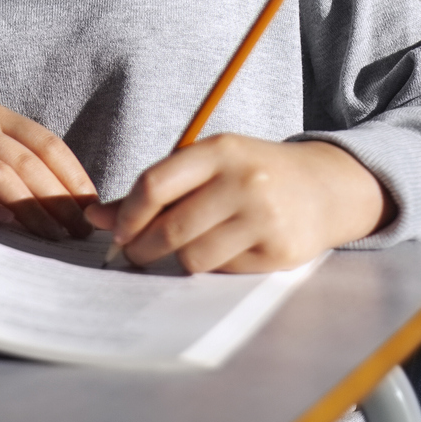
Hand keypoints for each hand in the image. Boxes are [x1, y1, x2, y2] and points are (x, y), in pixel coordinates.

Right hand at [0, 104, 99, 240]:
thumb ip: (26, 174)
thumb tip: (77, 213)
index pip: (47, 144)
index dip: (73, 178)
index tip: (92, 212)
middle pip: (24, 161)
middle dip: (55, 200)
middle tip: (74, 234)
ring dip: (28, 208)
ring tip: (49, 236)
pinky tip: (4, 225)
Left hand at [86, 136, 389, 273]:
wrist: (325, 187)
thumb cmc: (252, 174)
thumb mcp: (209, 166)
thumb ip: (156, 189)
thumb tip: (95, 216)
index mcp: (220, 150)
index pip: (156, 183)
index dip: (128, 214)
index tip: (117, 232)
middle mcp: (243, 180)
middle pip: (171, 227)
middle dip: (144, 248)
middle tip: (135, 254)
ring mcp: (264, 216)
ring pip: (194, 257)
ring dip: (180, 260)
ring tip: (185, 249)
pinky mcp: (279, 250)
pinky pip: (224, 271)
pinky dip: (214, 267)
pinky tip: (223, 251)